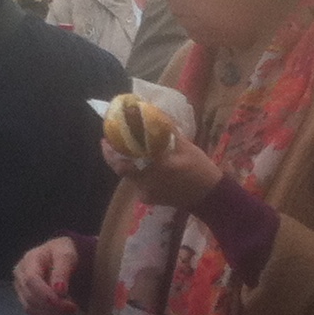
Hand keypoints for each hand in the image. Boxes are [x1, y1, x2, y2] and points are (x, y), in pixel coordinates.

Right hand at [14, 237, 81, 314]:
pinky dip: (48, 314)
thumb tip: (58, 290)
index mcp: (29, 260)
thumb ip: (62, 271)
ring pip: (31, 308)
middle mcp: (20, 275)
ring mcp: (21, 288)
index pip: (30, 280)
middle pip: (30, 297)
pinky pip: (34, 313)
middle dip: (52, 305)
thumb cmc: (63, 252)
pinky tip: (61, 309)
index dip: (45, 293)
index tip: (62, 299)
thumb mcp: (66, 255)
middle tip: (72, 306)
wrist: (60, 256)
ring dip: (51, 311)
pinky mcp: (25, 298)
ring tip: (69, 307)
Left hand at [102, 129, 220, 210]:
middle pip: (122, 170)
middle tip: (112, 143)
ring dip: (127, 164)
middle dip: (115, 157)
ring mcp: (147, 193)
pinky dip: (138, 173)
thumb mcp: (186, 146)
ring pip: (130, 177)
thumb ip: (167, 132)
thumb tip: (153, 115)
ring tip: (128, 151)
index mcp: (157, 167)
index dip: (110, 152)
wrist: (209, 196)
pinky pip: (138, 184)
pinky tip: (143, 164)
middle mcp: (147, 183)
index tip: (104, 139)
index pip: (124, 161)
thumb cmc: (200, 169)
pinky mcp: (150, 199)